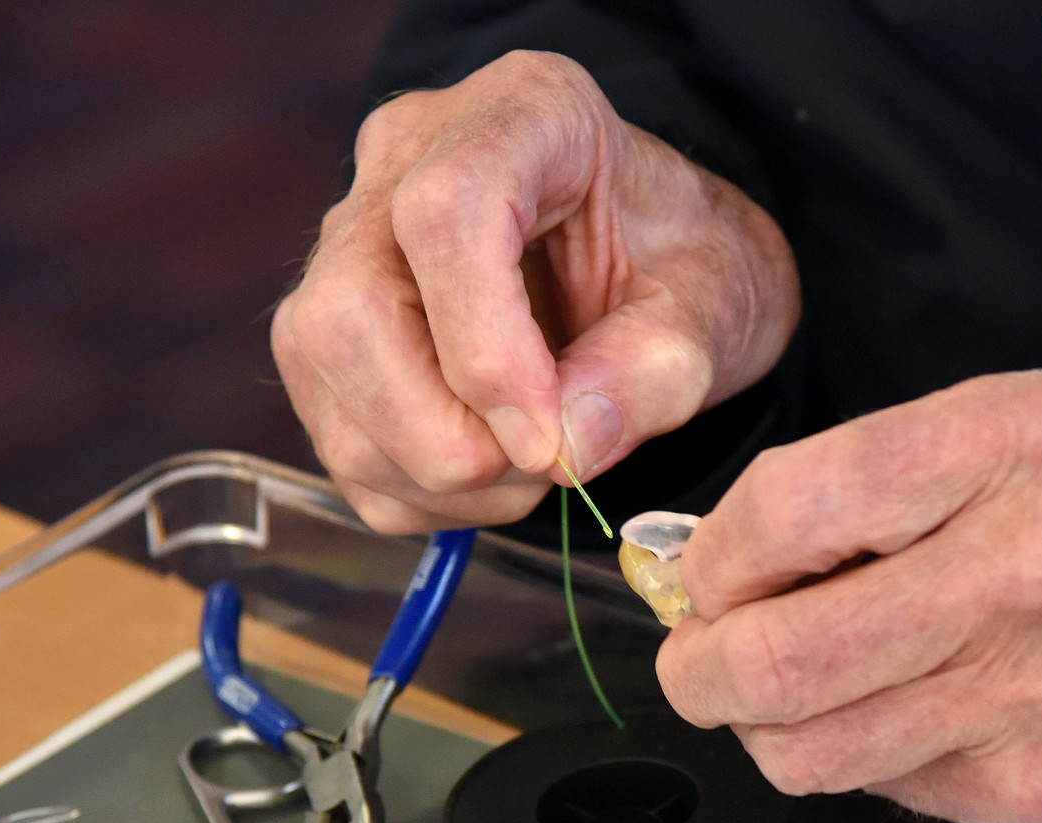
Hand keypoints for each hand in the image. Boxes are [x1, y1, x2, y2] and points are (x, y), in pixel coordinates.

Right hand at [272, 51, 799, 531]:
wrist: (665, 264)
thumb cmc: (690, 265)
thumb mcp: (717, 308)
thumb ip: (654, 371)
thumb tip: (564, 448)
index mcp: (525, 113)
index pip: (447, 215)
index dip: (486, 349)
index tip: (548, 440)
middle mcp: (409, 161)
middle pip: (350, 311)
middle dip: (444, 433)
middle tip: (544, 465)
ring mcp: (352, 243)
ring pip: (324, 377)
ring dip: (433, 472)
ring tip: (534, 466)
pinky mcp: (332, 330)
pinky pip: (337, 436)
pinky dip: (416, 490)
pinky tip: (493, 472)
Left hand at [657, 370, 1041, 822]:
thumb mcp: (1039, 421)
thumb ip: (888, 475)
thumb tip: (747, 548)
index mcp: (1016, 443)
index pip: (791, 505)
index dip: (715, 553)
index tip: (705, 572)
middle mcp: (1025, 567)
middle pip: (776, 655)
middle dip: (701, 668)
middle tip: (701, 657)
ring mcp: (1037, 692)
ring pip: (811, 748)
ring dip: (765, 726)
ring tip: (787, 690)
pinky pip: (889, 789)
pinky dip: (861, 757)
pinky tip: (902, 713)